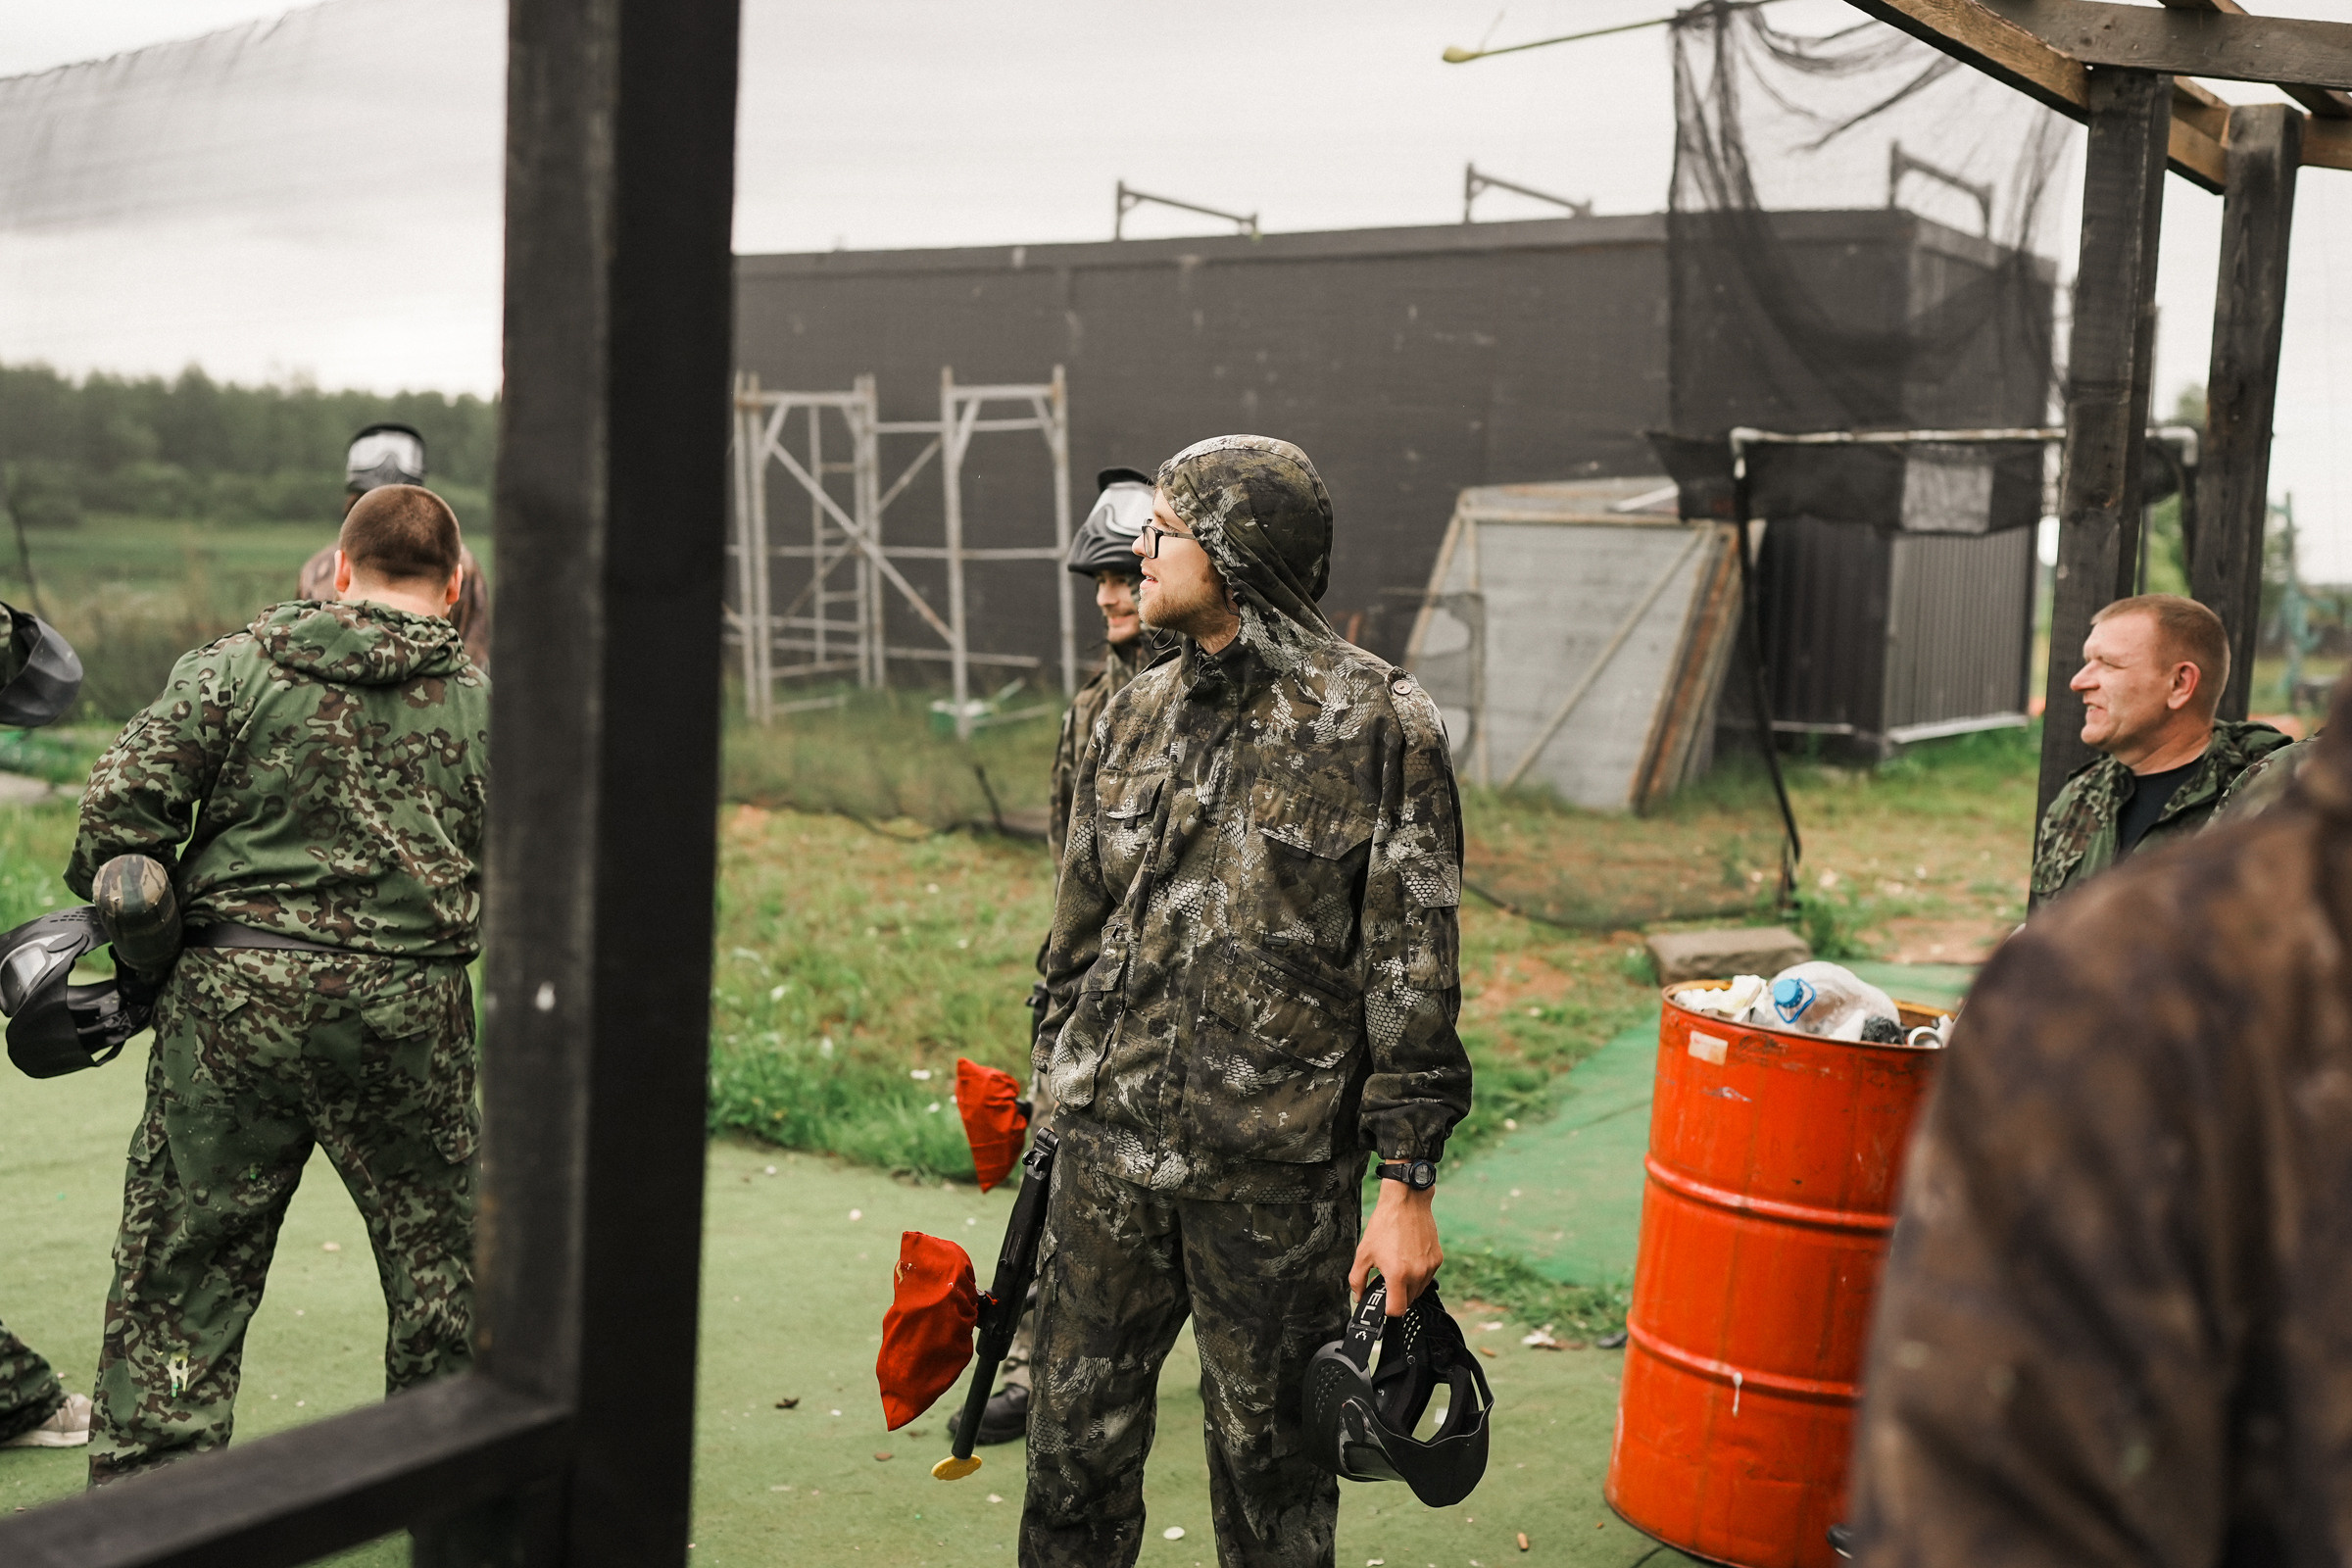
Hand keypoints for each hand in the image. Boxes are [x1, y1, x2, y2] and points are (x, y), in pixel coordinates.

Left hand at [1351, 1177, 1440, 1316]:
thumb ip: (1357, 1280)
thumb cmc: (1385, 1224)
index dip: (1387, 1310)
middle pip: (1408, 1302)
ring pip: (1419, 1290)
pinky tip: (1408, 1259)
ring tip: (1397, 1267)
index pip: (1397, 1310)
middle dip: (1396, 1296)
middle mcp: (1417, 1273)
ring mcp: (1429, 1267)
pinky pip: (1427, 1277)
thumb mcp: (1363, 1253)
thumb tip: (1358, 1296)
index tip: (1382, 1303)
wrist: (1406, 1201)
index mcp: (1398, 1274)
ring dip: (1408, 1287)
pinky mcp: (1437, 1259)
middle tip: (1385, 1280)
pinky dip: (1417, 1275)